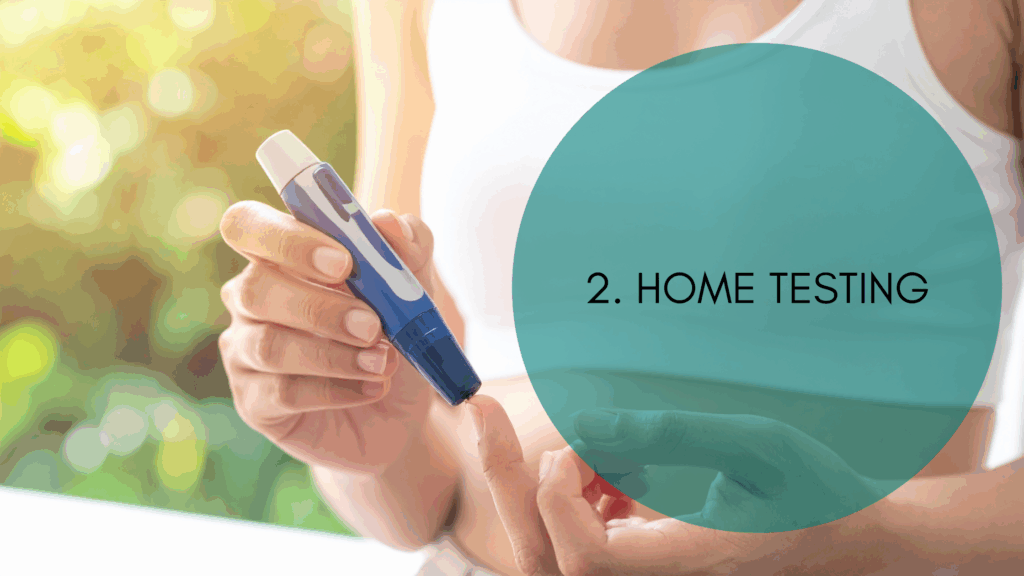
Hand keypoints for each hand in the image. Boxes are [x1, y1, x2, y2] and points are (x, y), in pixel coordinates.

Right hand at [218, 201, 440, 471]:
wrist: (397, 411)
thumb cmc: (392, 336)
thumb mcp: (415, 289)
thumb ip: (409, 248)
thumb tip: (388, 221)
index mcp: (279, 255)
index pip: (247, 225)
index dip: (286, 239)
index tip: (343, 262)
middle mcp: (250, 298)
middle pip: (254, 288)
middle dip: (319, 307)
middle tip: (373, 325)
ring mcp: (245, 351)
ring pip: (269, 345)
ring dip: (334, 354)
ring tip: (383, 362)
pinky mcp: (254, 402)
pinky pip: (282, 393)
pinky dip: (336, 390)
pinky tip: (372, 388)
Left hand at [470, 397, 886, 575]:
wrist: (852, 541)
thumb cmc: (817, 492)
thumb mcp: (757, 446)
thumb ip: (670, 434)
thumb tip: (586, 424)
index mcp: (687, 569)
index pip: (584, 559)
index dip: (559, 498)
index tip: (581, 445)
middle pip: (551, 561)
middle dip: (512, 484)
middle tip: (480, 411)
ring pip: (561, 556)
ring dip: (549, 492)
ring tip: (593, 448)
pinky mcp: (648, 573)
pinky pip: (587, 551)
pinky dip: (580, 502)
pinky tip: (613, 469)